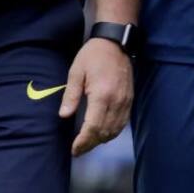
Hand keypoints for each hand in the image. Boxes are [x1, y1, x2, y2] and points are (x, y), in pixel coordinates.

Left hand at [58, 38, 132, 155]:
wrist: (115, 42)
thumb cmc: (93, 55)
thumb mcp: (76, 72)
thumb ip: (70, 95)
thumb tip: (63, 115)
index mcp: (101, 95)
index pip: (92, 127)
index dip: (83, 142)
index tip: (74, 149)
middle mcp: (116, 101)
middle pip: (104, 133)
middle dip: (90, 144)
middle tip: (78, 150)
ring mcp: (125, 102)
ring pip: (115, 131)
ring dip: (101, 140)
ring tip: (88, 143)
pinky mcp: (130, 100)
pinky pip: (122, 123)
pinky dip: (112, 132)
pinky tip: (103, 133)